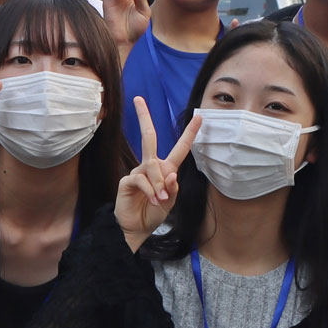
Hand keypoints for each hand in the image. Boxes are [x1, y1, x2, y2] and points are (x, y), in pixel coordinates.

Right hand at [116, 98, 199, 245]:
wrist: (137, 228)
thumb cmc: (154, 213)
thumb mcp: (170, 202)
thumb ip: (172, 189)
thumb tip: (171, 175)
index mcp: (166, 169)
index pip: (180, 148)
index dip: (189, 133)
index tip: (199, 117)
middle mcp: (151, 166)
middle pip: (148, 137)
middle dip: (143, 117)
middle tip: (138, 99)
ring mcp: (138, 171)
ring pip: (151, 165)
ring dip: (158, 183)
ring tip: (160, 199)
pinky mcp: (128, 180)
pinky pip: (141, 178)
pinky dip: (150, 189)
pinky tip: (152, 198)